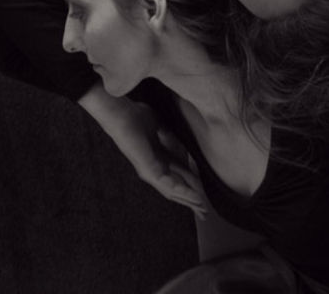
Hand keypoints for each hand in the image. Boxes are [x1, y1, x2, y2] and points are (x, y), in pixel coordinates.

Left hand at [79, 83, 207, 218]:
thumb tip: (187, 152)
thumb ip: (174, 141)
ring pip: (172, 191)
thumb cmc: (138, 118)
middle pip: (176, 189)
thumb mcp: (163, 130)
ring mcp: (150, 171)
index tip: (204, 193)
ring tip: (202, 209)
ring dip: (188, 200)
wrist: (122, 115)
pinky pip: (168, 184)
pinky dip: (182, 191)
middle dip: (191, 200)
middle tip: (205, 212)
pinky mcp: (148, 170)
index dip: (192, 185)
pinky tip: (193, 197)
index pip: (179, 177)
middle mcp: (154, 169)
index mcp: (158, 159)